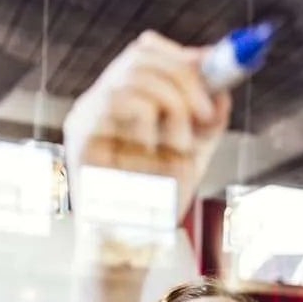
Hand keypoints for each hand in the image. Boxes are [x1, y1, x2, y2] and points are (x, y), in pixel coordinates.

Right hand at [63, 30, 231, 221]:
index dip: (181, 56)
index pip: (144, 52)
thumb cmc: (156, 206)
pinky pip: (119, 103)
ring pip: (133, 76)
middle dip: (185, 77)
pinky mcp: (80, 137)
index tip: (214, 75)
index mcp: (123, 102)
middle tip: (207, 113)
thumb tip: (222, 88)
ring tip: (177, 149)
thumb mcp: (192, 155)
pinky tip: (150, 155)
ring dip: (171, 106)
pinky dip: (148, 125)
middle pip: (140, 54)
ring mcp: (86, 118)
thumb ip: (206, 121)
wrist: (130, 249)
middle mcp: (99, 103)